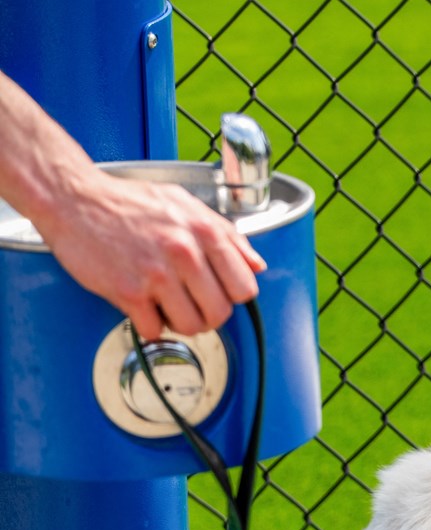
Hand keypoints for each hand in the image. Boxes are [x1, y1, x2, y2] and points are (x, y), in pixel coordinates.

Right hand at [40, 167, 266, 338]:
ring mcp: (156, 274)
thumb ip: (225, 234)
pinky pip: (155, 330)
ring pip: (192, 327)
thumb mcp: (184, 204)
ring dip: (179, 322)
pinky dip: (149, 324)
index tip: (217, 290)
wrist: (74, 199)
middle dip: (207, 314)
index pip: (244, 288)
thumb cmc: (128, 203)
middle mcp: (183, 252)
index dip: (232, 295)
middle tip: (189, 301)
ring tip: (165, 302)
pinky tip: (142, 304)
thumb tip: (256, 265)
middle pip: (220, 314)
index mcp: (203, 231)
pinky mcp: (129, 292)